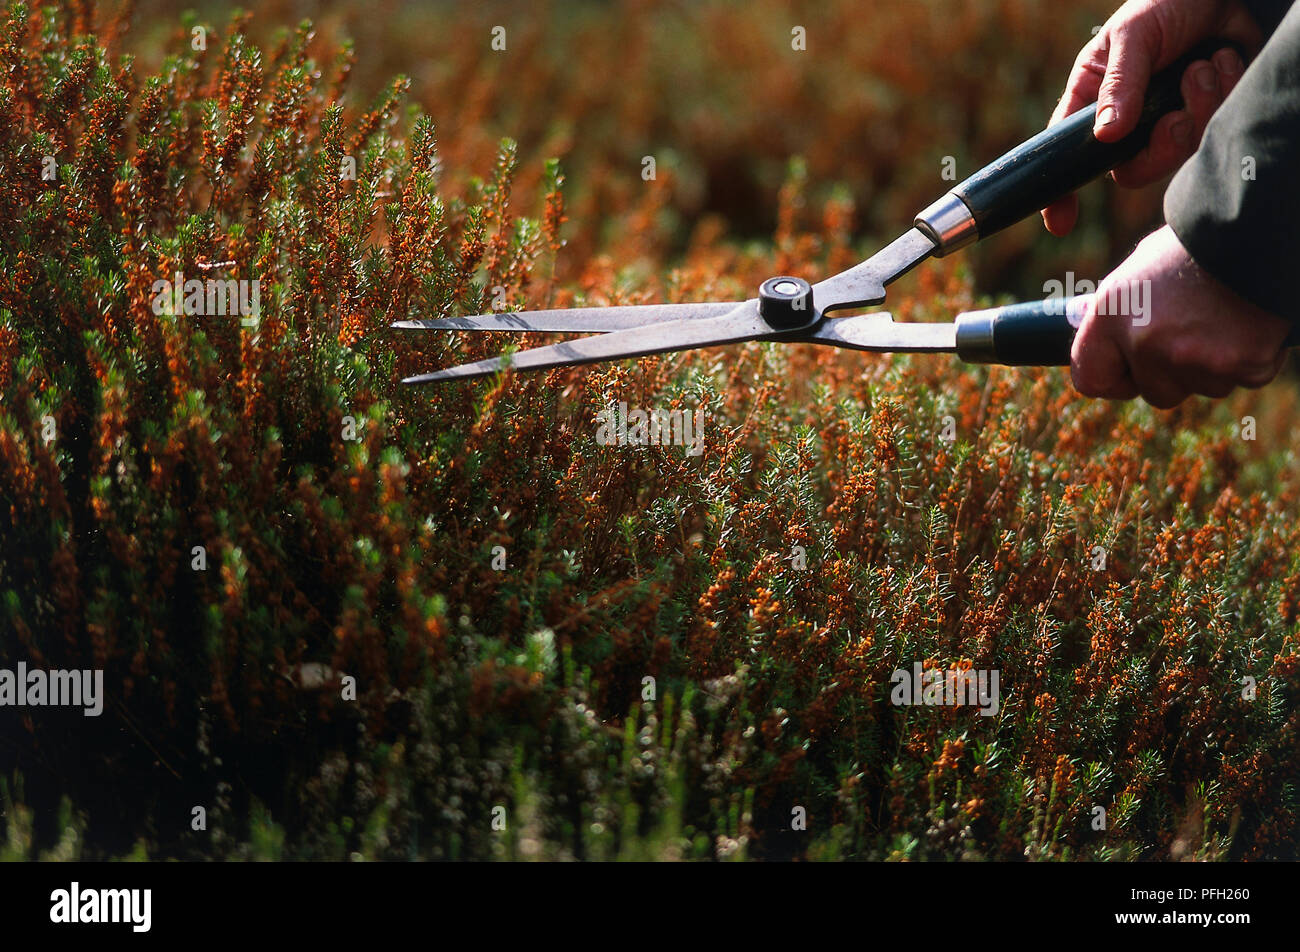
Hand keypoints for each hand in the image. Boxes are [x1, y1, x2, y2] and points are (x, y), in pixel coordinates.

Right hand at [1041, 0, 1262, 235]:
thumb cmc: (1163, 4)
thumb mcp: (1132, 35)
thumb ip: (1119, 85)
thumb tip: (1107, 135)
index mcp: (1095, 103)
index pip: (1069, 155)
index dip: (1062, 193)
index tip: (1062, 222)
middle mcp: (1128, 122)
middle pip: (1133, 170)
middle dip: (1162, 146)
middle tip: (1175, 115)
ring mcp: (1167, 122)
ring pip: (1179, 152)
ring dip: (1199, 106)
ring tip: (1204, 65)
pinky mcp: (1205, 116)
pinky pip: (1214, 130)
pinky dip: (1223, 92)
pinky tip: (1223, 61)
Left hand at [1070, 225, 1290, 406]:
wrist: (1262, 225)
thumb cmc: (1199, 242)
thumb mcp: (1143, 266)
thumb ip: (1120, 308)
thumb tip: (1094, 327)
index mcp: (1112, 312)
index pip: (1090, 378)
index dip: (1114, 377)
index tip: (1129, 371)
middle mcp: (1146, 342)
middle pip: (1156, 391)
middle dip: (1173, 372)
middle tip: (1193, 331)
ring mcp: (1195, 358)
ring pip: (1202, 386)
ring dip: (1213, 364)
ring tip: (1225, 317)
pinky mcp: (1243, 364)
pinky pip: (1244, 377)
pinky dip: (1250, 357)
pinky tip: (1251, 322)